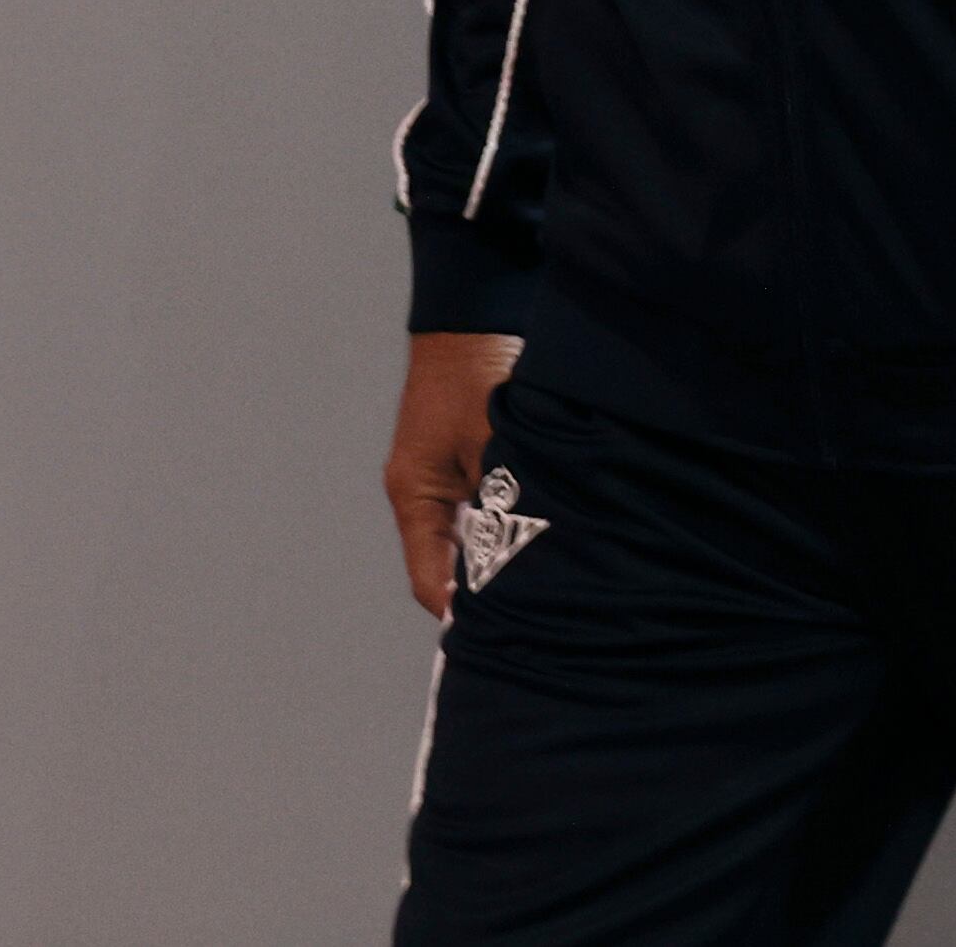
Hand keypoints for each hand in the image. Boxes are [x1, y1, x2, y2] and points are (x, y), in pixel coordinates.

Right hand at [382, 330, 522, 619]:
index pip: (430, 580)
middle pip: (447, 567)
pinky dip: (502, 531)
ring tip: (539, 586)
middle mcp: (420, 496)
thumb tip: (531, 552)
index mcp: (416, 496)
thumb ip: (506, 499)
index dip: (461, 612)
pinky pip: (477, 516)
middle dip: (483, 592)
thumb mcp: (494, 441)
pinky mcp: (458, 466)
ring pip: (466, 543)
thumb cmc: (477, 374)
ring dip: (496, 559)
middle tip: (529, 620)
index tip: (499, 636)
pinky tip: (537, 539)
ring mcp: (438, 482)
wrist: (471, 319)